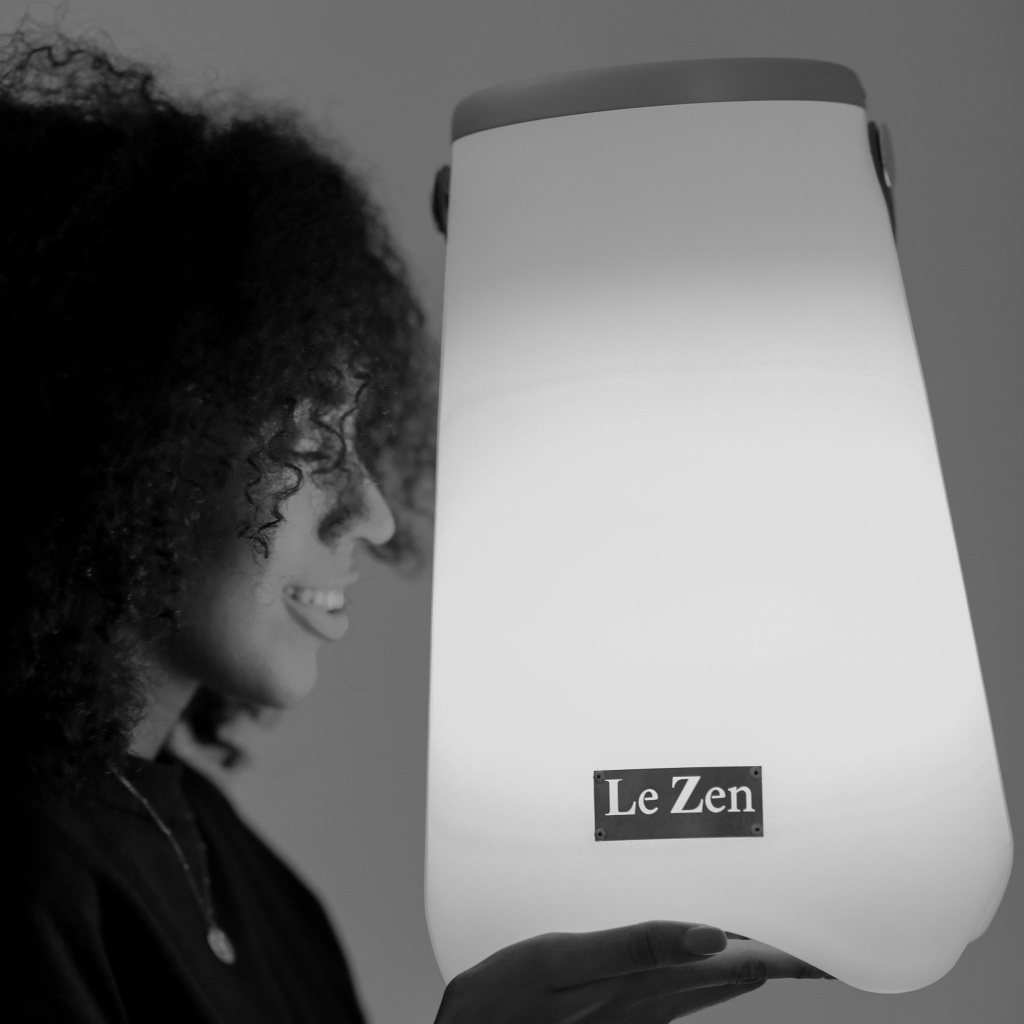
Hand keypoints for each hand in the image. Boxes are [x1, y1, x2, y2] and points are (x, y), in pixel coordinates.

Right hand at [433, 920, 830, 1022]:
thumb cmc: (507, 998)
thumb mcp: (562, 962)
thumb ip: (635, 946)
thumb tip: (712, 933)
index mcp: (648, 985)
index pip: (738, 967)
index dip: (787, 956)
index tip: (832, 944)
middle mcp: (652, 1002)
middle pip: (736, 978)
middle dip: (782, 960)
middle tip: (826, 944)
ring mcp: (637, 1011)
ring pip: (713, 986)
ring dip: (753, 967)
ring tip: (788, 952)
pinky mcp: (618, 1011)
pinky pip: (683, 992)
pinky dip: (712, 974)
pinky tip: (713, 961)